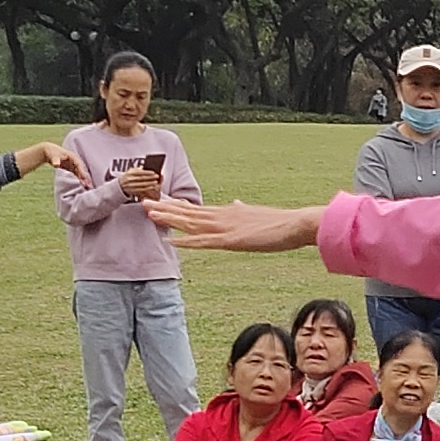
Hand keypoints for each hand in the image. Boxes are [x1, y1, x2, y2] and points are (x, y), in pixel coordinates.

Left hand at [21, 141, 89, 180]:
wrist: (48, 152)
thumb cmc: (52, 153)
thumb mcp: (53, 156)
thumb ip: (55, 161)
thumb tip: (56, 165)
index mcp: (73, 156)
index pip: (79, 164)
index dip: (81, 171)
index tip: (84, 178)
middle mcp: (75, 161)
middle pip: (82, 169)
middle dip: (86, 177)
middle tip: (89, 185)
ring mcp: (74, 165)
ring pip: (80, 173)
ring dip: (84, 180)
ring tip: (88, 187)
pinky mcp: (71, 169)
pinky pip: (77, 175)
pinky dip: (80, 180)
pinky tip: (83, 186)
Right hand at [115, 162, 162, 201]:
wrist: (119, 186)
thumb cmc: (127, 176)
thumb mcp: (130, 171)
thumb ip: (138, 169)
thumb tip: (146, 167)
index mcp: (130, 173)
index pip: (140, 172)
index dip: (147, 172)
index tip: (153, 172)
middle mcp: (130, 179)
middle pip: (142, 178)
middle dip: (150, 177)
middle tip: (157, 176)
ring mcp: (131, 185)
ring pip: (142, 184)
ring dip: (150, 183)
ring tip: (155, 182)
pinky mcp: (132, 191)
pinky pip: (141, 189)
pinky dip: (147, 188)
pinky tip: (152, 186)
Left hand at [149, 197, 325, 253]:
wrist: (296, 223)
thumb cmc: (281, 222)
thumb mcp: (256, 213)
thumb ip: (242, 210)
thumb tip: (236, 202)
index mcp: (228, 212)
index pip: (196, 207)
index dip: (176, 204)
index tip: (160, 199)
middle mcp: (223, 216)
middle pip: (188, 211)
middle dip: (164, 206)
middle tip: (143, 200)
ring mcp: (225, 227)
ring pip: (190, 222)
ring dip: (169, 218)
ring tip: (149, 213)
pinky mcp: (231, 240)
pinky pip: (204, 241)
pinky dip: (187, 240)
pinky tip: (173, 240)